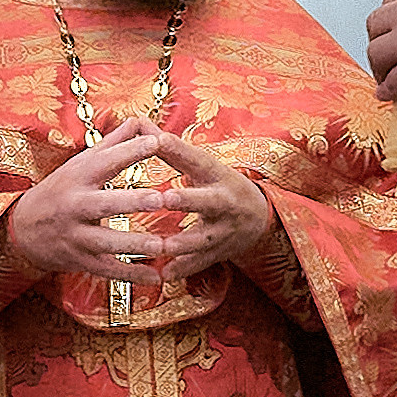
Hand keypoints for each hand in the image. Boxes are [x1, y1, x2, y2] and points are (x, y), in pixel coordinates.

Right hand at [7, 121, 170, 282]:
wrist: (22, 229)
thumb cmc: (60, 190)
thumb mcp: (79, 164)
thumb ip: (112, 144)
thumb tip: (139, 119)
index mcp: (79, 176)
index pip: (106, 161)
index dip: (131, 151)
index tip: (158, 142)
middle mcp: (76, 205)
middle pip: (105, 203)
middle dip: (132, 202)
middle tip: (160, 199)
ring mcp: (76, 235)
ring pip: (106, 241)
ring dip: (134, 244)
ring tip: (161, 246)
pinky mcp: (80, 260)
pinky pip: (108, 270)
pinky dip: (132, 275)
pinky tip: (156, 278)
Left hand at [138, 133, 271, 279]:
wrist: (259, 218)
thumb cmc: (218, 184)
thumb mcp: (201, 164)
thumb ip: (169, 148)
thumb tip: (138, 121)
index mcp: (216, 174)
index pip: (196, 159)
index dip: (179, 150)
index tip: (158, 140)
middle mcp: (224, 201)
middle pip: (207, 200)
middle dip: (188, 200)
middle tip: (165, 198)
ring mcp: (223, 230)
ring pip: (203, 238)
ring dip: (182, 243)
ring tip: (161, 246)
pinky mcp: (219, 253)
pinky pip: (200, 264)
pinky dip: (182, 270)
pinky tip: (163, 275)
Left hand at [366, 0, 396, 97]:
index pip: (390, 1)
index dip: (389, 22)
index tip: (392, 32)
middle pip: (375, 25)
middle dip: (379, 42)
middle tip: (386, 55)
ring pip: (376, 53)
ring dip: (381, 67)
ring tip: (387, 77)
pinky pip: (390, 83)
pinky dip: (388, 91)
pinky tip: (391, 94)